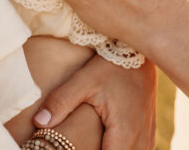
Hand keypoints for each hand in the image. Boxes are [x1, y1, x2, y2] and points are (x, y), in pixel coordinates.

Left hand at [35, 55, 156, 149]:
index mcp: (124, 131)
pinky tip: (113, 142)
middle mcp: (140, 135)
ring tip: (96, 144)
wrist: (138, 49)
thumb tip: (38, 122)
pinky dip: (129, 149)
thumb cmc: (111, 65)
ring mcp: (148, 131)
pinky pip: (144, 148)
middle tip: (85, 145)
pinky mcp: (149, 125)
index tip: (76, 149)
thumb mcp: (83, 81)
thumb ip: (61, 102)